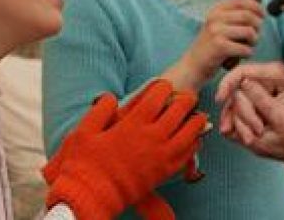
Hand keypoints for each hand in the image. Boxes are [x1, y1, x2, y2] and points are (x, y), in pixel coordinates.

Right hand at [44, 80, 206, 219]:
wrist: (90, 199)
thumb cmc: (84, 165)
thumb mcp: (84, 131)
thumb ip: (100, 110)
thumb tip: (111, 97)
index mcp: (133, 123)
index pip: (157, 96)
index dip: (164, 87)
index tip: (165, 84)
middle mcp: (150, 137)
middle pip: (179, 111)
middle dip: (186, 100)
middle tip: (189, 95)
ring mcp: (159, 156)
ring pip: (188, 133)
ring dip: (195, 122)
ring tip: (199, 115)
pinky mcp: (163, 173)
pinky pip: (186, 155)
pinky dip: (194, 144)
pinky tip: (195, 140)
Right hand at [173, 0, 263, 89]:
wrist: (193, 64)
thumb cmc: (211, 45)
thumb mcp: (218, 24)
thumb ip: (233, 16)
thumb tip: (258, 10)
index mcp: (216, 10)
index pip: (241, 1)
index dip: (256, 6)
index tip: (262, 14)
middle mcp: (215, 17)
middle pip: (248, 15)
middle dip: (258, 26)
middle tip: (255, 35)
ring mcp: (217, 31)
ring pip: (249, 31)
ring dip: (254, 41)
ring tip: (248, 46)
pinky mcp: (220, 46)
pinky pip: (245, 48)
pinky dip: (248, 53)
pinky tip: (241, 55)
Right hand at [216, 62, 283, 137]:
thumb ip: (272, 102)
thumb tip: (250, 100)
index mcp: (272, 72)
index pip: (242, 71)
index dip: (228, 84)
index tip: (220, 99)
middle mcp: (265, 76)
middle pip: (237, 86)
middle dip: (229, 105)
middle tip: (225, 125)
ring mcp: (264, 86)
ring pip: (240, 97)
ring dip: (233, 113)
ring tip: (227, 131)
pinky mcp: (264, 96)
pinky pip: (247, 104)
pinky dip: (241, 116)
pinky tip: (235, 130)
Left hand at [228, 79, 283, 176]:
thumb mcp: (280, 115)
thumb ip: (261, 99)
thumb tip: (245, 83)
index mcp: (252, 141)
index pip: (233, 116)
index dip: (239, 98)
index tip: (247, 83)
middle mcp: (254, 142)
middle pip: (237, 117)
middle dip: (242, 99)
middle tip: (250, 84)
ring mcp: (264, 139)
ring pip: (248, 117)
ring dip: (251, 101)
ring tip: (258, 88)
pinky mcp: (273, 135)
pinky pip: (259, 118)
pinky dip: (260, 106)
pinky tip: (267, 97)